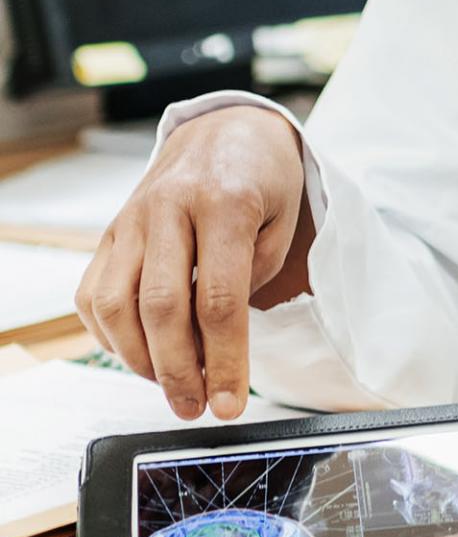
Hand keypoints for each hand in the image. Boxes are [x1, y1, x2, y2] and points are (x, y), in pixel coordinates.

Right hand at [75, 104, 312, 421]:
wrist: (224, 129)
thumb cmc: (264, 178)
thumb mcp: (284, 219)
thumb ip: (254, 276)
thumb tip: (218, 343)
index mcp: (225, 202)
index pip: (219, 299)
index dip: (224, 360)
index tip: (230, 403)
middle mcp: (170, 208)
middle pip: (162, 308)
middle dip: (178, 372)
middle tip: (197, 407)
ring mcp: (131, 218)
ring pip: (117, 305)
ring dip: (140, 360)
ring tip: (172, 387)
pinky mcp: (108, 232)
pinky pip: (94, 294)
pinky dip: (111, 336)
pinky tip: (142, 354)